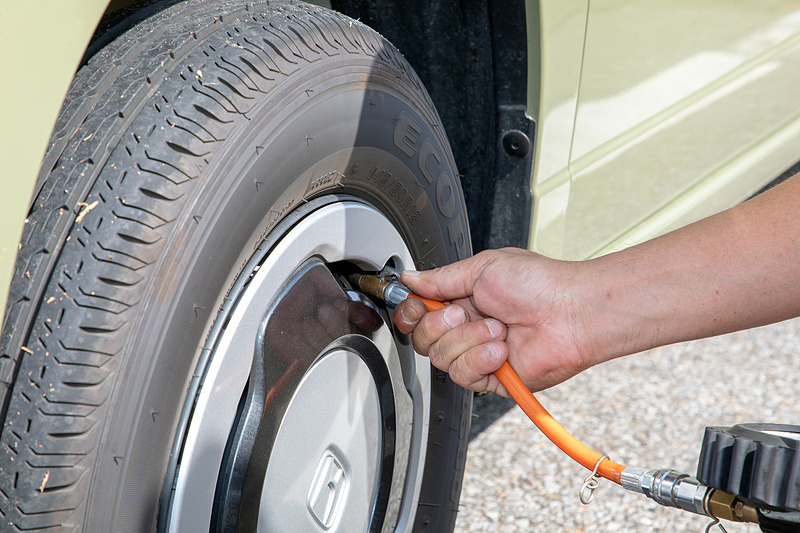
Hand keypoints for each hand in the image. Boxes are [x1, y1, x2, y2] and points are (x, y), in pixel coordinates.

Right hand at [394, 248, 597, 394]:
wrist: (572, 312)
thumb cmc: (540, 284)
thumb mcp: (482, 268)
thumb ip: (440, 278)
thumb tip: (410, 278)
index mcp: (463, 299)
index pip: (419, 313)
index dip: (411, 312)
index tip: (415, 306)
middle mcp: (467, 328)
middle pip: (423, 339)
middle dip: (440, 325)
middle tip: (465, 312)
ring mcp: (478, 354)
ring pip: (441, 358)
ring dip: (468, 339)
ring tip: (498, 328)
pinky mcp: (491, 377)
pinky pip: (463, 375)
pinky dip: (480, 359)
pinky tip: (501, 348)